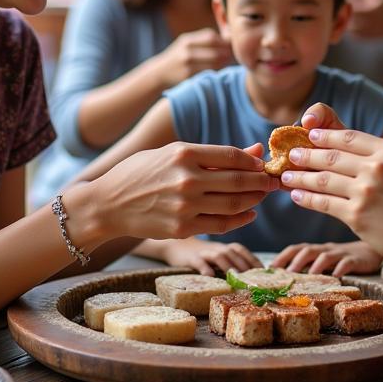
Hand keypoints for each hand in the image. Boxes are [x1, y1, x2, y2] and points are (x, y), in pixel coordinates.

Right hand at [89, 142, 277, 241]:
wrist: (108, 204)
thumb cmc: (141, 173)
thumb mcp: (172, 154)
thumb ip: (213, 155)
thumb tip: (254, 152)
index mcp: (183, 153)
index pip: (232, 156)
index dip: (253, 162)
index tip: (262, 164)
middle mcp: (186, 178)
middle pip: (238, 181)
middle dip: (262, 182)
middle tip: (274, 181)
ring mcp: (185, 206)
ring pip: (234, 204)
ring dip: (254, 200)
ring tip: (261, 195)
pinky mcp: (182, 228)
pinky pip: (222, 224)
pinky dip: (241, 219)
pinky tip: (248, 213)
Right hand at [158, 28, 233, 85]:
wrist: (159, 74)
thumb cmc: (178, 57)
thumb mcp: (185, 44)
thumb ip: (204, 40)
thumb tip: (228, 36)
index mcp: (187, 40)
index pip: (211, 36)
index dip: (224, 41)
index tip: (230, 45)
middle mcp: (186, 51)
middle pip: (215, 50)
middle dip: (227, 53)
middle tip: (232, 56)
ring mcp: (187, 65)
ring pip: (215, 63)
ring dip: (224, 64)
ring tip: (227, 63)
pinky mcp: (189, 77)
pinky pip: (209, 74)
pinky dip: (216, 72)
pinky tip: (218, 72)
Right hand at [162, 236, 261, 276]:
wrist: (176, 246)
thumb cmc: (203, 256)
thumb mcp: (218, 257)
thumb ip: (232, 264)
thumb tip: (252, 279)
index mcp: (226, 247)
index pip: (243, 251)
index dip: (253, 261)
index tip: (264, 274)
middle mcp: (217, 248)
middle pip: (233, 253)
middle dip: (244, 266)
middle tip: (253, 280)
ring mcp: (204, 252)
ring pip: (219, 256)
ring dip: (229, 266)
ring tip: (236, 278)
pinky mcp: (191, 258)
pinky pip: (199, 261)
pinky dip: (205, 268)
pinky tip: (210, 276)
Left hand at [271, 241, 382, 276]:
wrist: (373, 252)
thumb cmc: (344, 259)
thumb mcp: (325, 260)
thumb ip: (310, 265)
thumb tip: (287, 279)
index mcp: (317, 249)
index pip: (296, 248)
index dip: (282, 256)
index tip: (270, 268)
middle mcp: (326, 249)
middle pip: (308, 249)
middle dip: (296, 260)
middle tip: (287, 273)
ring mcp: (341, 253)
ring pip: (326, 255)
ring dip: (316, 265)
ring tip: (309, 275)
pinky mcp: (356, 260)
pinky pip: (348, 262)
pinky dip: (341, 269)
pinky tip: (337, 277)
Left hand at [279, 127, 382, 264]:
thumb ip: (380, 158)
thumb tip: (346, 152)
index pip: (346, 136)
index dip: (323, 135)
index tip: (308, 135)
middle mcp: (376, 166)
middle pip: (329, 155)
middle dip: (305, 154)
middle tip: (290, 154)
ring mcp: (366, 191)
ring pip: (322, 179)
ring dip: (300, 176)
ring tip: (286, 175)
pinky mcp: (357, 215)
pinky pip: (323, 202)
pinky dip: (306, 197)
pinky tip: (296, 195)